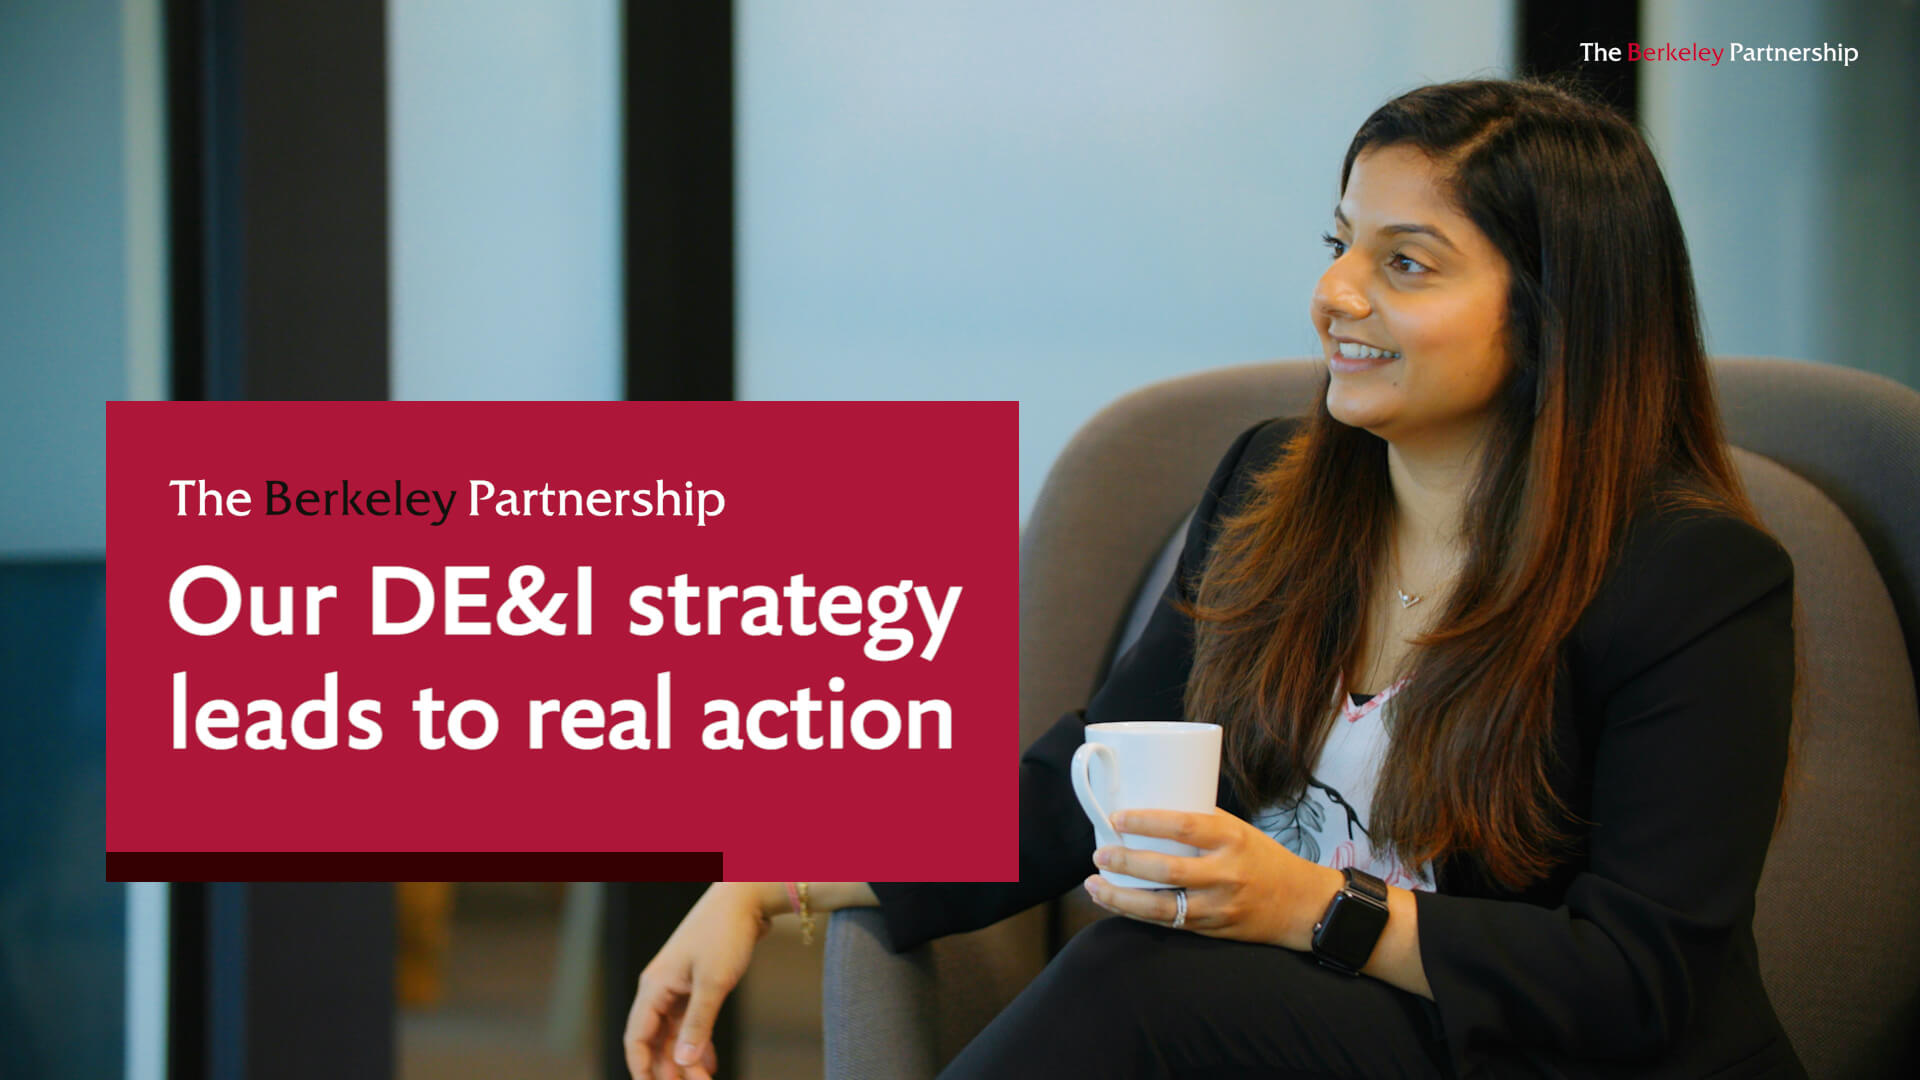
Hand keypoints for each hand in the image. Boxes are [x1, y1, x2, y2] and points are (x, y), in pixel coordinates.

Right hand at [623, 883, 774, 1078]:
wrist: (745, 897)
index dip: (641, 1069)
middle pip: (656, 1040)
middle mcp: (661, 988)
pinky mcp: (697, 983)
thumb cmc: (725, 933)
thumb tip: (682, 1063)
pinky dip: (698, 1042)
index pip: (636, 1038)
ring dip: (686, 1058)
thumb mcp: (713, 982)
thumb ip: (697, 1025)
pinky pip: (690, 1022)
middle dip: (670, 1069)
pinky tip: (710, 1062)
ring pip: (674, 1033)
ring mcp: (678, 986)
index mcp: (654, 987)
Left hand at [1083, 807, 1341, 949]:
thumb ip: (1201, 822)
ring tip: (1094, 884)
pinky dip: (1137, 914)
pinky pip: (1168, 922)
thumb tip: (1150, 804)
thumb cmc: (1264, 858)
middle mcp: (1226, 873)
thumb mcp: (1239, 830)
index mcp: (1232, 838)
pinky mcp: (1212, 929)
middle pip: (1168, 870)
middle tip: (1099, 854)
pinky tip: (1115, 903)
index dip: (1147, 822)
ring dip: (1122, 897)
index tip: (1117, 818)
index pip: (1185, 826)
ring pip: (1162, 906)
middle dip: (1127, 863)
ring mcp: (1219, 906)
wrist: (1301, 906)